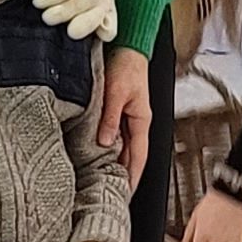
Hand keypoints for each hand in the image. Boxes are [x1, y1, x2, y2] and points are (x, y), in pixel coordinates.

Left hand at [97, 43, 154, 182]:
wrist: (127, 47)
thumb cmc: (125, 66)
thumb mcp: (115, 93)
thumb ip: (110, 118)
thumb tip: (105, 142)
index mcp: (141, 120)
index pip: (139, 156)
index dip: (133, 176)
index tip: (126, 193)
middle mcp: (136, 122)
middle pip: (132, 155)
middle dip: (125, 175)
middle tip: (112, 194)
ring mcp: (127, 118)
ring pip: (123, 147)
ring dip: (116, 163)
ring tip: (105, 181)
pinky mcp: (118, 111)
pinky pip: (115, 136)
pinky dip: (110, 148)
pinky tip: (99, 156)